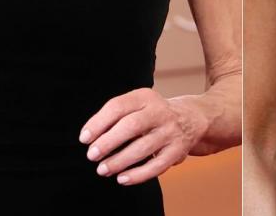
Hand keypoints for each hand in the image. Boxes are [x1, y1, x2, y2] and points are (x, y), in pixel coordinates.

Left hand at [79, 88, 207, 184]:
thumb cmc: (152, 114)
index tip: (84, 138)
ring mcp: (170, 132)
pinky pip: (157, 166)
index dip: (98, 123)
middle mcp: (159, 112)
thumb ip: (116, 116)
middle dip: (108, 142)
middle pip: (131, 126)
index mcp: (145, 96)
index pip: (117, 106)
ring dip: (120, 161)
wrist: (190, 118)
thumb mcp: (137, 104)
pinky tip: (122, 179)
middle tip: (91, 155)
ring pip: (143, 148)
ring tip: (102, 169)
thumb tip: (91, 137)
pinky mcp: (177, 151)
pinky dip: (138, 175)